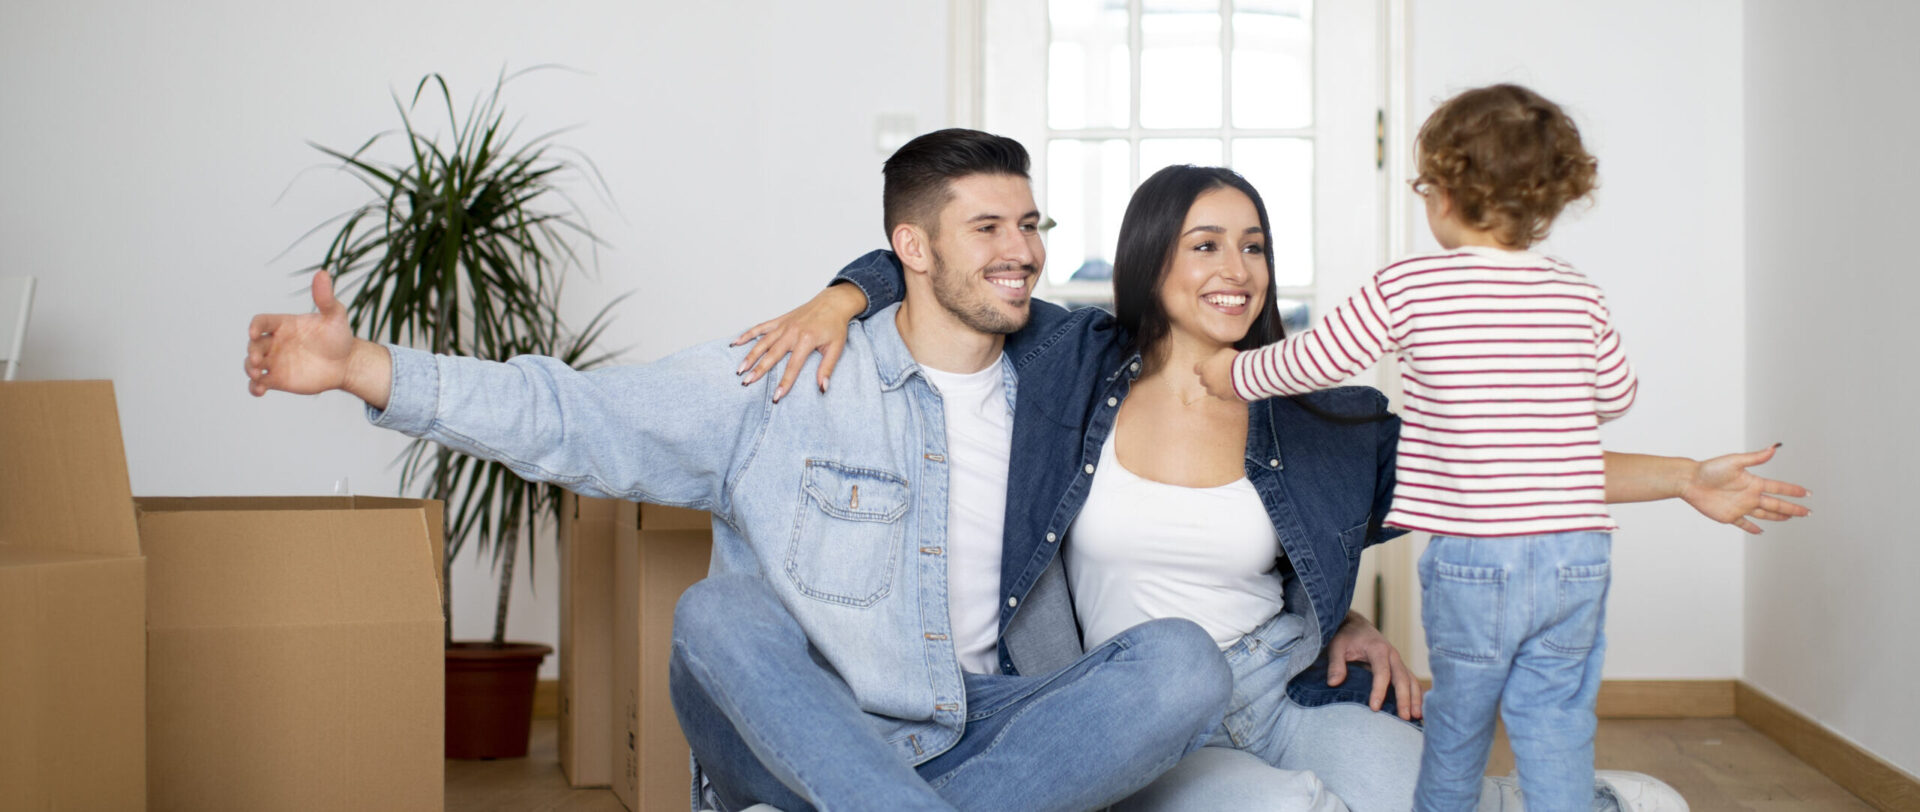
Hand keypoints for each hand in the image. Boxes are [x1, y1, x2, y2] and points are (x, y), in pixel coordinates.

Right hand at [245, 271, 357, 397]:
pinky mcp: (277, 379)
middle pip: (253, 345)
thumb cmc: (339, 336)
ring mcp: (274, 361)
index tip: (255, 333)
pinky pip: (259, 383)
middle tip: (258, 360)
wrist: (346, 363)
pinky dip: (254, 387)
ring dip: (249, 368)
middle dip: (251, 352)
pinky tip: (258, 390)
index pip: (261, 322)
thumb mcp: (335, 315)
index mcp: (283, 325)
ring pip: (251, 364)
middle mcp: (275, 342)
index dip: (255, 326)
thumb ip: (325, 298)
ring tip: (256, 374)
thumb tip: (322, 273)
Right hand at [732, 284, 866, 401]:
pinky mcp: (780, 320)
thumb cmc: (835, 326)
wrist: (833, 302)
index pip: (793, 366)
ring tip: (739, 369)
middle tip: (746, 383)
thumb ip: (827, 368)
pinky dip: (747, 335)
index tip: (776, 397)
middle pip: (772, 354)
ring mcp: (784, 325)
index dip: (785, 383)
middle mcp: (792, 332)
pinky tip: (736, 343)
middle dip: (759, 370)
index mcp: (806, 339)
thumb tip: (822, 388)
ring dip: (750, 356)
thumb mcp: (836, 348)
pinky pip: (760, 327)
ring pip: (762, 342)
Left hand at [1193, 347, 1243, 401]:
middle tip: (1217, 374)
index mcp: (1205, 367)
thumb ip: (1216, 358)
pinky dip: (1224, 392)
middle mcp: (1207, 380)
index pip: (1197, 369)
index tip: (1207, 366)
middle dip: (1208, 378)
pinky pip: (1220, 395)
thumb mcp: (1223, 352)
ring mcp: (1214, 389)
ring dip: (1215, 386)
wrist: (1246, 373)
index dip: (1202, 368)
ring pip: (1210, 390)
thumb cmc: (1235, 359)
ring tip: (1224, 382)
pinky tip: (1230, 388)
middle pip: (1202, 380)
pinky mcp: (1223, 396)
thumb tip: (1217, 360)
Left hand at [1326, 611, 1421, 719]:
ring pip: (1411, 680)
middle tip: (1404, 718)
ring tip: (1417, 717)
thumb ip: (1335, 664)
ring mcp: (1398, 661)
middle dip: (1404, 698)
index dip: (1379, 690)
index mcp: (1378, 649)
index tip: (1374, 708)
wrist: (1355, 625)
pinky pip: (1411, 681)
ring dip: (1416, 698)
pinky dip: (1416, 695)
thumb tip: (1333, 683)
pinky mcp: (1399, 667)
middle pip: (1402, 678)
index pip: (1382, 672)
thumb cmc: (1345, 636)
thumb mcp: (1336, 646)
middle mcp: (1392, 655)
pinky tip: (1418, 710)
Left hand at [1680, 444, 1809, 533]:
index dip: (1793, 491)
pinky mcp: (1729, 516)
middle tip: (1807, 512)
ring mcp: (1740, 507)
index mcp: (1753, 483)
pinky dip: (1753, 528)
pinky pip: (1744, 524)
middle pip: (1776, 504)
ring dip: (1778, 517)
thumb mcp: (1735, 461)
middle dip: (1792, 508)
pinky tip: (1760, 531)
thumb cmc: (1710, 469)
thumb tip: (1774, 447)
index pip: (1778, 488)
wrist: (1690, 481)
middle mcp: (1749, 495)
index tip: (1807, 493)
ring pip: (1765, 514)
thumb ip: (1755, 457)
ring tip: (1790, 518)